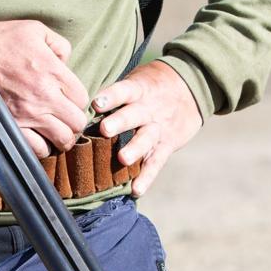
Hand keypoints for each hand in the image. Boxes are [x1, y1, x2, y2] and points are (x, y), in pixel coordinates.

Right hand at [0, 20, 89, 156]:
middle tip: (66, 119)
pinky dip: (42, 148)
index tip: (69, 101)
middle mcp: (44, 96)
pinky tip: (39, 139)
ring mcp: (28, 114)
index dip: (78, 101)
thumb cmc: (0, 39)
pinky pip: (37, 149)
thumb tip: (67, 62)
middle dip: (75, 122)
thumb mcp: (35, 30)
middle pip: (77, 122)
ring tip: (55, 132)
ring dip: (62, 137)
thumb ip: (59, 44)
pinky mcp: (11, 126)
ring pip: (62, 140)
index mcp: (53, 72)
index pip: (82, 98)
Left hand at [92, 60, 202, 196]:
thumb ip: (115, 93)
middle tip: (105, 129)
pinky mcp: (167, 145)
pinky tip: (136, 190)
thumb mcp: (138, 80)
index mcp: (139, 90)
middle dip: (120, 122)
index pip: (124, 91)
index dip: (111, 96)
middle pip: (134, 115)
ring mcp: (158, 129)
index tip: (96, 103)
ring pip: (146, 139)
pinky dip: (147, 177)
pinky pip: (156, 162)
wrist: (193, 87)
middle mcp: (148, 110)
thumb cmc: (152, 86)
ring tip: (123, 159)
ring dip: (134, 149)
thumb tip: (77, 104)